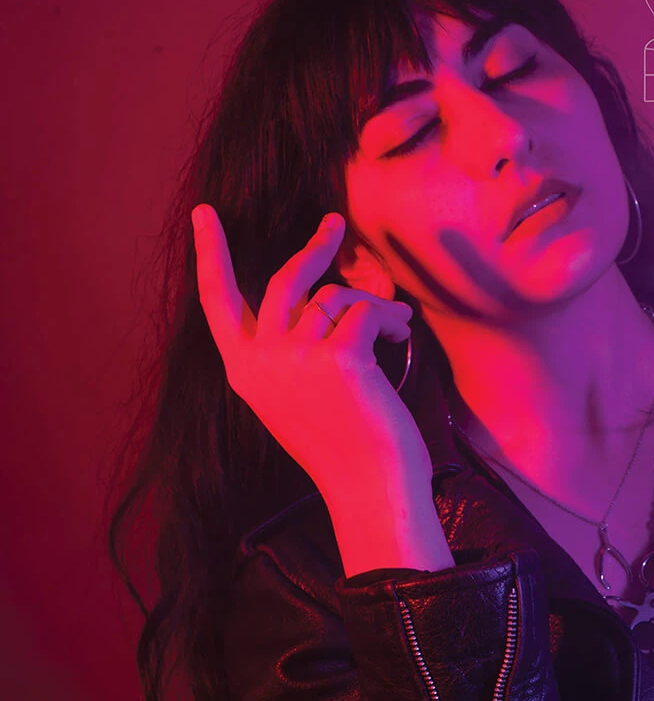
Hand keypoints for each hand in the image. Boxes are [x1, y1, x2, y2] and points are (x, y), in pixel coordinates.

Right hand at [192, 205, 434, 498]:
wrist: (369, 487)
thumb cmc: (343, 447)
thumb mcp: (293, 399)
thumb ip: (286, 354)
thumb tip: (317, 303)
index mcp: (244, 371)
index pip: (217, 300)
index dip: (211, 254)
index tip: (204, 214)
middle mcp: (261, 360)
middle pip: (283, 280)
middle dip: (314, 247)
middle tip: (335, 224)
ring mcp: (295, 357)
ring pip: (334, 297)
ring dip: (372, 305)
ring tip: (397, 325)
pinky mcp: (336, 356)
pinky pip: (365, 311)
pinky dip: (390, 319)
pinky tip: (401, 337)